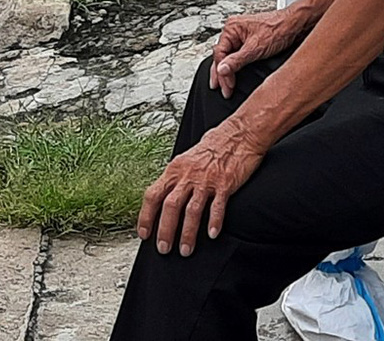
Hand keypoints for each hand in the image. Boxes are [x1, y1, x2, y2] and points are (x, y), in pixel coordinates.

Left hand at [136, 119, 265, 256]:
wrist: (239, 134)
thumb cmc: (214, 146)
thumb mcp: (187, 159)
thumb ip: (176, 178)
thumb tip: (164, 198)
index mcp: (175, 169)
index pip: (153, 194)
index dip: (146, 216)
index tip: (144, 233)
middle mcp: (188, 175)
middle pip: (170, 205)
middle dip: (165, 230)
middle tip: (163, 248)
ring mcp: (206, 180)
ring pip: (192, 210)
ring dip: (187, 232)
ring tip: (185, 249)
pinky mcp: (225, 183)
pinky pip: (217, 206)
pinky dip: (214, 222)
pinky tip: (212, 234)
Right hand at [210, 7, 310, 98]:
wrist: (296, 25)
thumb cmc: (279, 29)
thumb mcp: (256, 48)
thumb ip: (237, 60)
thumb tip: (221, 69)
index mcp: (232, 28)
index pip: (220, 54)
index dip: (222, 73)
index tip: (227, 86)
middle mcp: (234, 30)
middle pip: (222, 55)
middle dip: (221, 74)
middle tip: (222, 89)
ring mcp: (242, 35)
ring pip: (229, 56)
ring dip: (227, 70)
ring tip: (225, 85)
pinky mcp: (250, 40)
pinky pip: (237, 54)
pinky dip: (235, 66)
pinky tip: (234, 73)